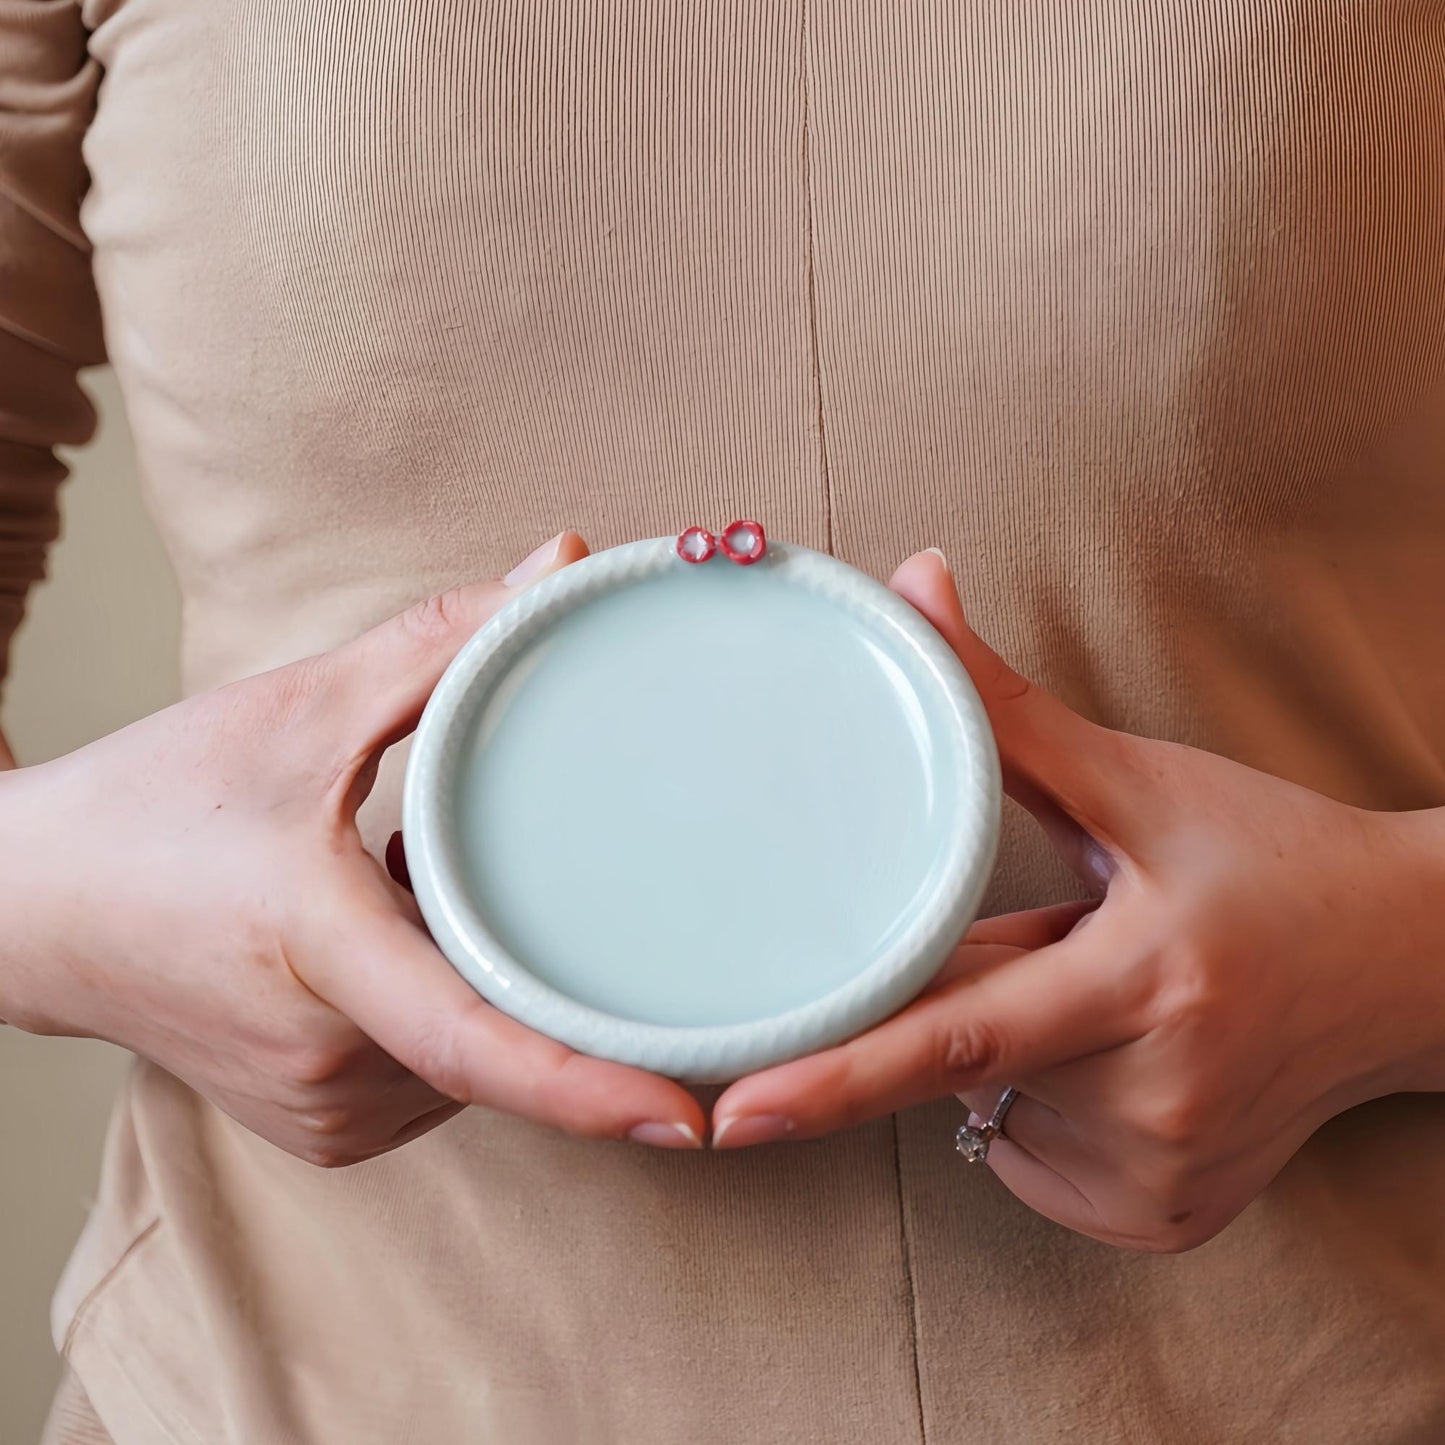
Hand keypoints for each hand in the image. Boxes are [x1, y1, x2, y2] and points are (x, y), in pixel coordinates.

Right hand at [0, 532, 704, 1164]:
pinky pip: (433, 1073)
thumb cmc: (154, 805)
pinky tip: (400, 938)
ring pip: (474, 1055)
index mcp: (321, 954)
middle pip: (499, 1027)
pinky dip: (446, 1007)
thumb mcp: (299, 708)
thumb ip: (441, 639)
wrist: (29, 908)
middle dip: (539, 959)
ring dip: (484, 978)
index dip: (589, 1088)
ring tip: (413, 890)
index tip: (684, 1119)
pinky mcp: (319, 1127)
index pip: (475, 1044)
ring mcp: (320, 1109)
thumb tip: (562, 565)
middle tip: (523, 881)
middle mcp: (327, 1060)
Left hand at [712, 549, 1444, 1249]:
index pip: (960, 1036)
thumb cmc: (1274, 862)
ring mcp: (1161, 1177)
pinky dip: (1045, 1101)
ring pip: (994, 1106)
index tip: (736, 1114)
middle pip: (966, 1057)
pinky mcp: (1164, 1219)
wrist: (1415, 968)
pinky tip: (1121, 1049)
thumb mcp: (1140, 783)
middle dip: (972, 989)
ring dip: (1014, 1044)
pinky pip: (1034, 1156)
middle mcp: (1155, 1101)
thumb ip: (1004, 706)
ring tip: (1116, 988)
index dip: (840, 1078)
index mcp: (1146, 984)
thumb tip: (913, 584)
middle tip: (1061, 938)